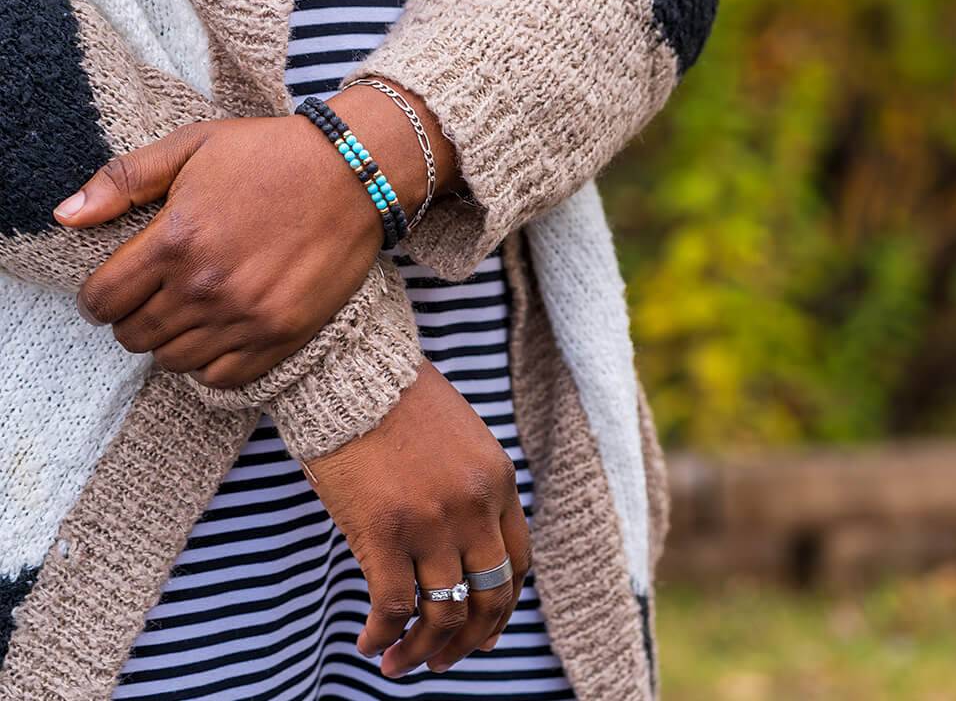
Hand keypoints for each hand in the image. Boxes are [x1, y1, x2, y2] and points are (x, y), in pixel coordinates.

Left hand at [53, 83, 456, 386]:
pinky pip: (222, 378)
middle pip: (134, 335)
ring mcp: (246, 315)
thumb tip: (65, 217)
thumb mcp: (193, 146)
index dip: (97, 298)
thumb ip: (124, 179)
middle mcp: (205, 285)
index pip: (102, 299)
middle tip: (152, 299)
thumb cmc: (272, 153)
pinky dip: (209, 365)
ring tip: (188, 315)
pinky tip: (217, 336)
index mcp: (175, 238)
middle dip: (132, 319)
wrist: (354, 171)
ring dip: (170, 341)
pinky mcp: (282, 334)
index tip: (112, 291)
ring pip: (174, 360)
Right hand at [303, 359, 531, 677]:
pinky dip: (383, 637)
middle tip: (445, 660)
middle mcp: (475, 508)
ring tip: (401, 665)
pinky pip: (393, 609)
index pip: (517, 564)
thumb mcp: (460, 439)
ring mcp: (433, 523)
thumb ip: (472, 487)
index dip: (502, 607)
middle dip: (470, 639)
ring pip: (444, 614)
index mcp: (498, 481)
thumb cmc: (398, 401)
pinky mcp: (385, 534)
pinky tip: (369, 644)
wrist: (354, 374)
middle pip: (489, 598)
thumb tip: (465, 542)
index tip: (485, 629)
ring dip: (425, 651)